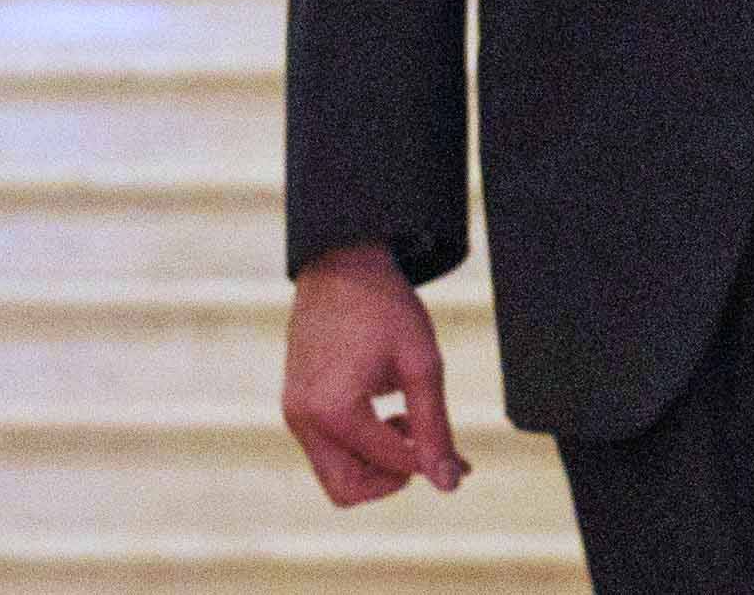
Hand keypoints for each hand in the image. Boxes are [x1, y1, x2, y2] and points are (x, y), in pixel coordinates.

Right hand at [282, 242, 468, 504]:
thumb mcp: (422, 365)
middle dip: (391, 480)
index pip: (390, 463)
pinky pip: (326, 450)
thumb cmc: (384, 307)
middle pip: (347, 490)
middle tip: (420, 443)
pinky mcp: (294, 403)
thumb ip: (435, 429)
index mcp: (333, 409)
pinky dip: (358, 447)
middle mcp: (303, 417)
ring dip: (375, 464)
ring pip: (334, 475)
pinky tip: (385, 413)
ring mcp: (294, 411)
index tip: (460, 455)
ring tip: (404, 421)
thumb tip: (449, 484)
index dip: (430, 462)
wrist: (341, 262)